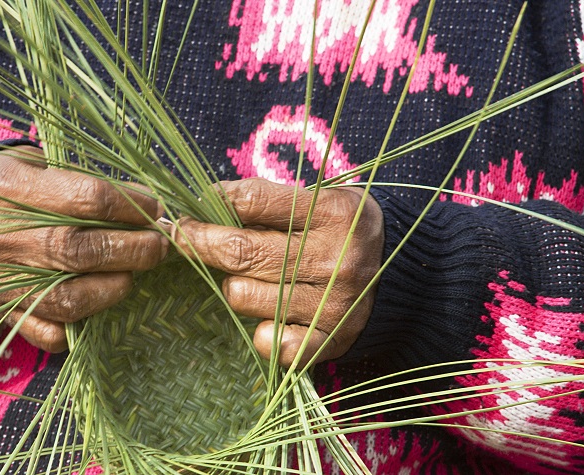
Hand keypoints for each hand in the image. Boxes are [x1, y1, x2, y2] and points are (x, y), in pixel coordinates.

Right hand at [0, 146, 167, 352]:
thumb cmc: (12, 187)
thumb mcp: (39, 164)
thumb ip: (85, 181)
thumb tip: (145, 204)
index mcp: (11, 188)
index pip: (87, 198)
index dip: (131, 205)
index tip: (156, 207)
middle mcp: (3, 237)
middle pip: (80, 251)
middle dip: (134, 250)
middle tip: (159, 246)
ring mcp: (1, 281)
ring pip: (69, 299)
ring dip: (114, 289)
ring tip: (130, 275)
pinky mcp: (4, 312)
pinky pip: (50, 334)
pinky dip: (82, 325)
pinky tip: (99, 304)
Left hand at [175, 178, 383, 366]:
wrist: (403, 276)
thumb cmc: (342, 229)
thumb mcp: (320, 200)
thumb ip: (269, 203)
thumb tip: (205, 204)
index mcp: (334, 213)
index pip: (254, 201)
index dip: (214, 201)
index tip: (191, 205)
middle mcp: (337, 258)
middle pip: (241, 252)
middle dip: (199, 242)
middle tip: (179, 237)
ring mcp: (334, 303)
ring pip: (244, 295)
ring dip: (232, 286)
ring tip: (247, 278)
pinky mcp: (331, 340)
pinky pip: (272, 342)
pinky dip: (261, 332)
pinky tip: (266, 320)